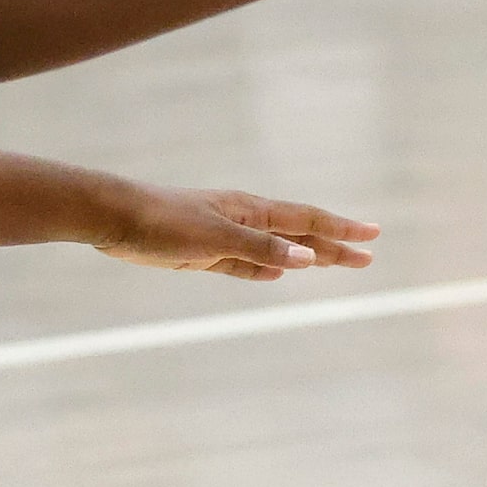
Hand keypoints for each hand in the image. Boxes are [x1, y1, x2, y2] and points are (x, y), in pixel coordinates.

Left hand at [98, 186, 378, 280]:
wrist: (114, 217)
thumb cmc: (163, 221)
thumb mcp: (214, 238)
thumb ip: (260, 249)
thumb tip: (306, 258)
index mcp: (251, 211)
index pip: (307, 220)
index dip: (341, 229)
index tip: (373, 236)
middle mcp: (243, 220)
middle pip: (299, 235)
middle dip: (334, 247)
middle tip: (367, 258)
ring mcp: (225, 236)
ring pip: (277, 250)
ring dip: (306, 257)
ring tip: (333, 264)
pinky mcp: (203, 253)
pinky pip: (246, 264)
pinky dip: (267, 270)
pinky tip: (279, 275)